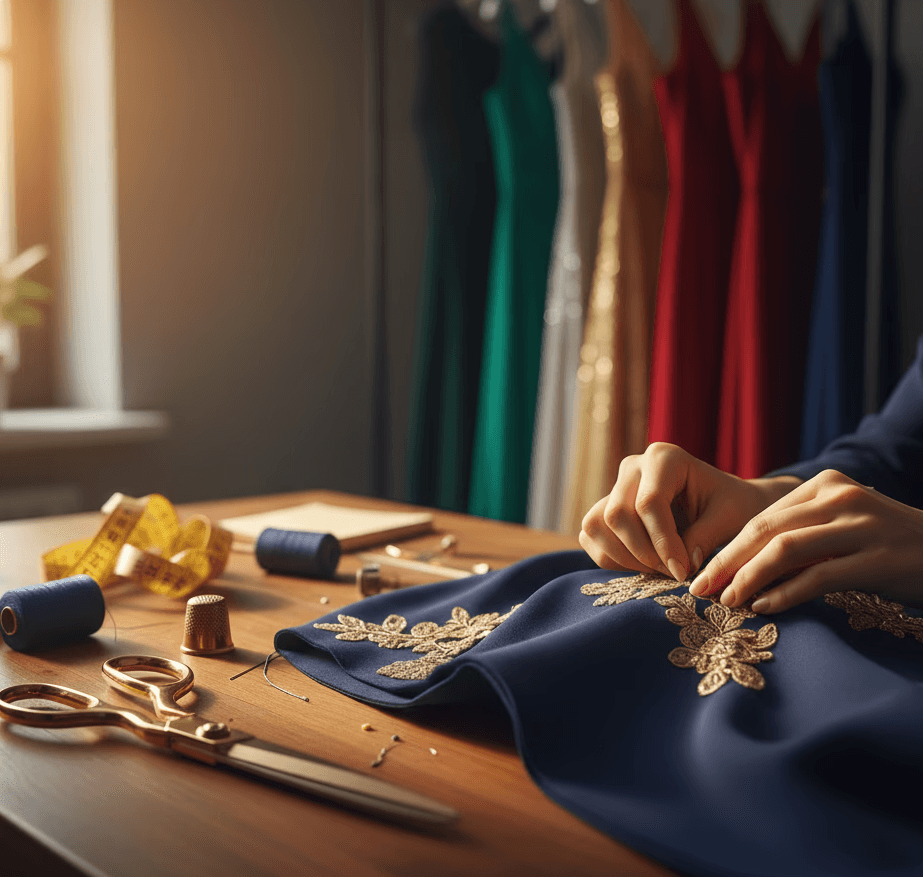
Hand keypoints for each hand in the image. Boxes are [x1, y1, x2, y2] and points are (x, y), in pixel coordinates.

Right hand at [578, 442, 800, 580]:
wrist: (723, 502)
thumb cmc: (731, 505)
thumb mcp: (729, 519)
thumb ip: (704, 539)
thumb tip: (679, 568)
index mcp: (665, 457)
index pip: (649, 502)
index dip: (662, 543)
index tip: (682, 572)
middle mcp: (633, 466)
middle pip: (617, 514)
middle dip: (643, 552)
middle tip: (673, 572)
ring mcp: (614, 485)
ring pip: (596, 525)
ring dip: (624, 556)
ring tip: (658, 569)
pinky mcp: (604, 506)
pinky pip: (590, 536)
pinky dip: (611, 558)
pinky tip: (642, 565)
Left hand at [689, 468, 922, 611]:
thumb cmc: (883, 546)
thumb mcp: (838, 528)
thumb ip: (797, 537)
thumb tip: (737, 570)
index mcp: (824, 485)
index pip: (762, 517)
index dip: (727, 548)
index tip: (701, 574)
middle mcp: (839, 497)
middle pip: (767, 530)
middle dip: (727, 563)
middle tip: (700, 591)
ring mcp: (861, 525)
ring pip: (786, 550)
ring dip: (749, 577)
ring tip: (727, 602)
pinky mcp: (878, 558)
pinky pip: (820, 576)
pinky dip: (786, 593)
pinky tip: (764, 607)